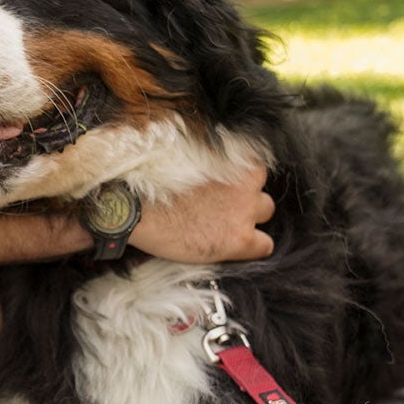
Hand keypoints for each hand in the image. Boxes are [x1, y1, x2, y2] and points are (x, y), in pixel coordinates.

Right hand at [129, 165, 273, 262]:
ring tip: (224, 226)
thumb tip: (212, 168)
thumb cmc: (152, 183)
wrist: (137, 210)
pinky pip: (265, 246)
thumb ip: (209, 161)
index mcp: (233, 156)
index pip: (253, 165)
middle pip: (260, 186)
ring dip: (248, 218)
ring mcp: (245, 210)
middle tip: (221, 207)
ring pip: (266, 212)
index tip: (224, 187)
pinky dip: (252, 247)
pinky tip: (230, 246)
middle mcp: (246, 180)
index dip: (238, 179)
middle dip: (246, 197)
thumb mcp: (185, 157)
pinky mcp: (241, 238)